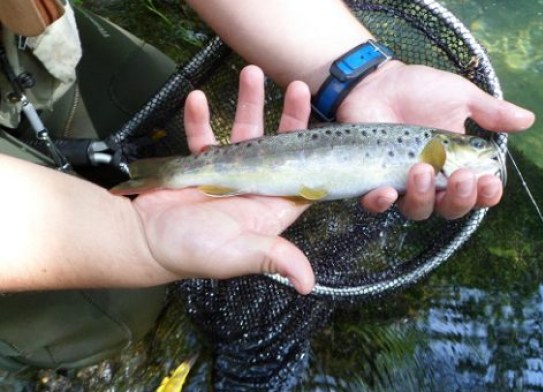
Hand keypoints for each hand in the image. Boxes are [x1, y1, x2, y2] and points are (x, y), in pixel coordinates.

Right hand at [133, 66, 315, 293]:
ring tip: (251, 73)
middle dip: (288, 115)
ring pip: (243, 132)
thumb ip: (273, 258)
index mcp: (270, 207)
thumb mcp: (237, 255)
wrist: (144, 241)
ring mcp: (227, 173)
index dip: (315, 150)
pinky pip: (203, 135)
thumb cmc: (192, 251)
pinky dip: (199, 117)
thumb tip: (307, 285)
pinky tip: (197, 99)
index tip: (324, 122)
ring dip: (248, 103)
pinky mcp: (199, 165)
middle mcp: (253, 187)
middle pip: (278, 144)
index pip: (302, 175)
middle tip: (297, 86)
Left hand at [338, 60, 535, 219]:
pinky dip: (381, 203)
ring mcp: (401, 183)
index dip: (485, 195)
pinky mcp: (372, 181)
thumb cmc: (418, 90)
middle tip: (460, 175)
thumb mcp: (460, 97)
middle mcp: (431, 181)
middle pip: (450, 208)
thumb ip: (490, 112)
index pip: (476, 193)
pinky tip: (387, 192)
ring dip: (424, 196)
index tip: (489, 181)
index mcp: (455, 165)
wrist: (377, 83)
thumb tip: (528, 120)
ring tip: (421, 169)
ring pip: (417, 210)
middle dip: (459, 197)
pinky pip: (375, 205)